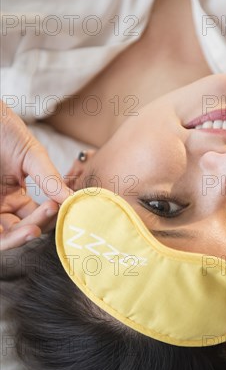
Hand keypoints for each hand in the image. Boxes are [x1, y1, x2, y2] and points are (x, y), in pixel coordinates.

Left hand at [0, 101, 72, 249]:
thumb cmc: (5, 131)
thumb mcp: (33, 156)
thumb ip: (51, 179)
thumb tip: (74, 199)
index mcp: (16, 196)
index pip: (38, 218)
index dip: (51, 217)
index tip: (63, 206)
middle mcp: (3, 205)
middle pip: (23, 229)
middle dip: (37, 227)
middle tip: (51, 212)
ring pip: (6, 235)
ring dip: (20, 237)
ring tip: (33, 231)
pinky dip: (7, 238)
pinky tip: (25, 230)